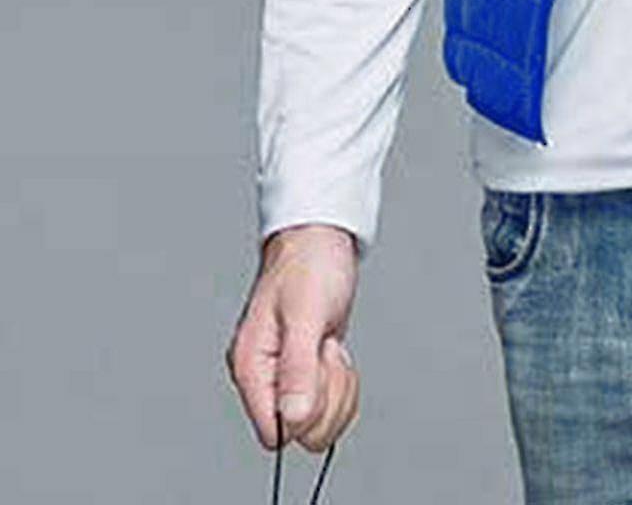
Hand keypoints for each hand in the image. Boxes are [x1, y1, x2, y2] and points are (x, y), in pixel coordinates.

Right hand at [226, 224, 361, 452]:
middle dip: (329, 393)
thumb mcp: (307, 313)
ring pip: (318, 421)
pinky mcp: (305, 373)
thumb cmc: (310, 264)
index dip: (306, 410)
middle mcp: (264, 378)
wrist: (321, 239)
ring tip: (328, 344)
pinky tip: (333, 350)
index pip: (275, 431)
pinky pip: (329, 403)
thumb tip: (294, 418)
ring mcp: (284, 377)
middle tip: (325, 348)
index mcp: (251, 367)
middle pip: (302, 431)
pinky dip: (342, 382)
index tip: (317, 367)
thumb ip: (298, 368)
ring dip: (338, 386)